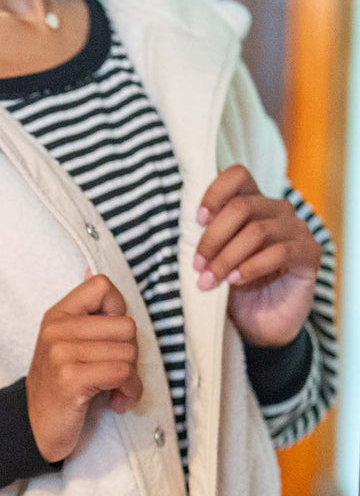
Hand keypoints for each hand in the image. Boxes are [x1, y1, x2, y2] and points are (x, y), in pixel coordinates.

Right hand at [26, 274, 141, 462]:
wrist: (36, 425)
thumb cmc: (62, 383)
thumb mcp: (68, 342)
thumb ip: (86, 313)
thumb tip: (90, 270)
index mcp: (58, 314)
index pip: (101, 285)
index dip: (118, 310)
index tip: (111, 336)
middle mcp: (56, 328)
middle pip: (126, 326)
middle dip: (130, 353)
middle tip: (115, 371)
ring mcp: (61, 353)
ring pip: (128, 353)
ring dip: (131, 379)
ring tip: (116, 389)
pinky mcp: (70, 378)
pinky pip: (122, 374)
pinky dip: (129, 392)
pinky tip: (117, 401)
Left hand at [195, 165, 320, 345]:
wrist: (261, 320)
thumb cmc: (233, 282)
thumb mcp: (214, 255)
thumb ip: (206, 235)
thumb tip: (185, 226)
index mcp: (252, 202)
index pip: (237, 175)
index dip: (214, 192)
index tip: (197, 220)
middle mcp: (276, 209)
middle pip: (240, 206)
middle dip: (212, 238)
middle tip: (197, 265)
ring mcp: (296, 229)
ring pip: (256, 231)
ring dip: (226, 258)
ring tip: (209, 280)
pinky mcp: (310, 253)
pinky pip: (279, 253)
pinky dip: (251, 267)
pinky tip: (236, 281)